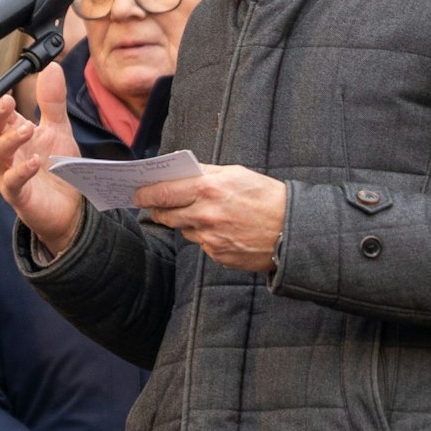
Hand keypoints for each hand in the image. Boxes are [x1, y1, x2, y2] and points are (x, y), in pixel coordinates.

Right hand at [0, 63, 84, 254]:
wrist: (71, 207)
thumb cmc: (59, 167)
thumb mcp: (58, 129)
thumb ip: (52, 101)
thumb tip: (52, 67)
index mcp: (14, 133)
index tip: (7, 89)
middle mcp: (7, 153)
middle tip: (8, 102)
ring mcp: (9, 174)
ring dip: (10, 140)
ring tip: (28, 129)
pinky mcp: (18, 196)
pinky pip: (13, 182)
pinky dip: (22, 171)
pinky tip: (35, 162)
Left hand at [136, 165, 285, 272]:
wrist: (292, 231)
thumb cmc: (267, 197)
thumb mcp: (237, 174)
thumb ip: (206, 174)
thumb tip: (182, 174)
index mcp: (208, 190)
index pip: (163, 192)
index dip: (146, 193)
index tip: (138, 193)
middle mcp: (205, 216)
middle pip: (166, 215)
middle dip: (158, 210)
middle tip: (155, 206)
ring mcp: (210, 239)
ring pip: (185, 230)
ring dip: (188, 223)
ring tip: (206, 215)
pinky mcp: (218, 255)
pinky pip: (203, 244)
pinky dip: (208, 237)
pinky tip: (225, 230)